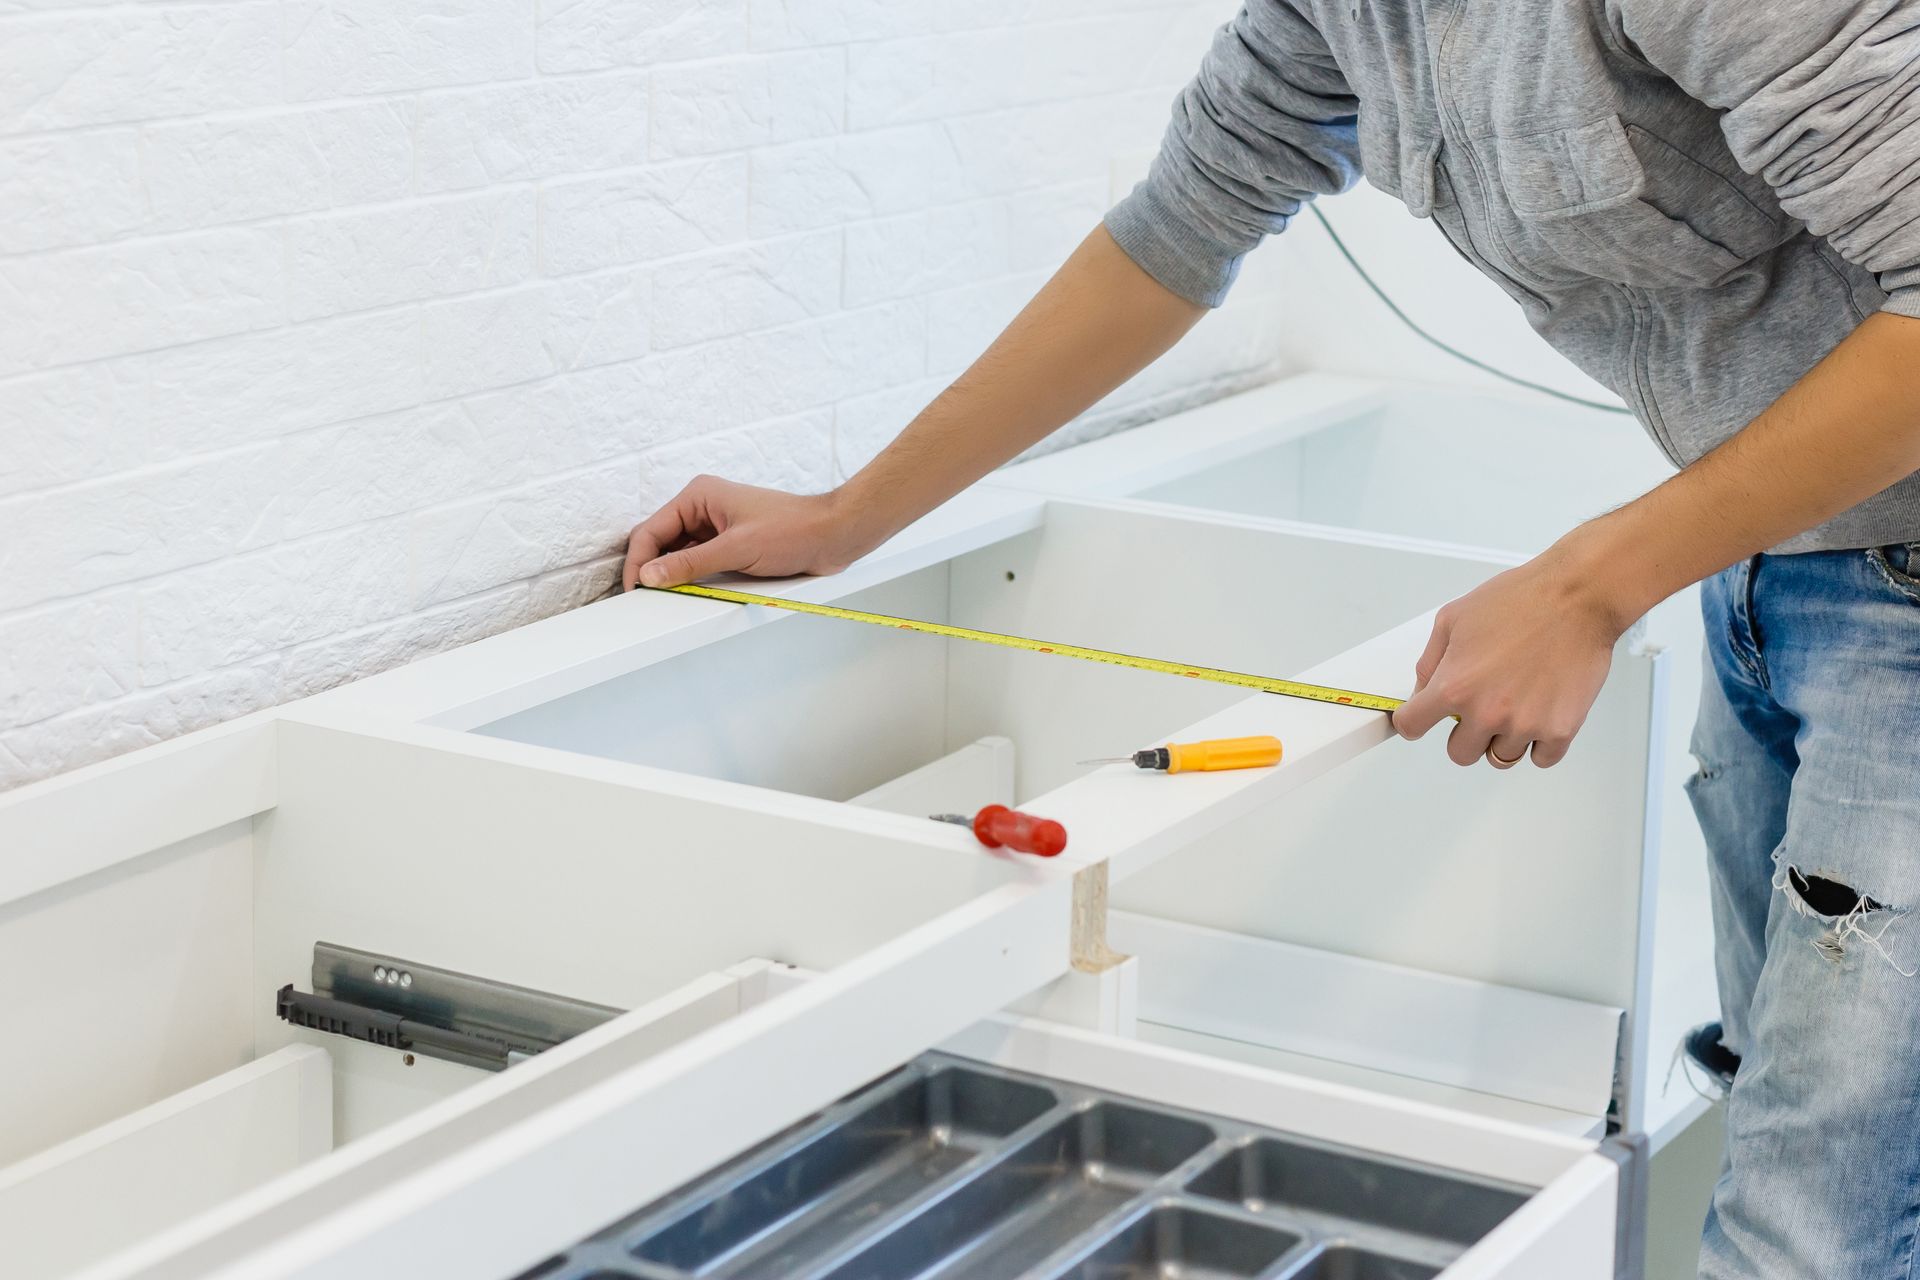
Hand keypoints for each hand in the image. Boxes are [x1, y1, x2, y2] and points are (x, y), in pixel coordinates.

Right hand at [622, 477, 879, 590]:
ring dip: (671, 574)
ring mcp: (716, 526)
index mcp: (698, 496)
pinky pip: (698, 561)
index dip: (638, 562)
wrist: (833, 535)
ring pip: (677, 553)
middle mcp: (703, 508)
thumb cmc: (793, 530)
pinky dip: (690, 577)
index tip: (635, 590)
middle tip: (645, 600)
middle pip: (660, 542)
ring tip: (665, 598)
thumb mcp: (737, 549)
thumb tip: (650, 576)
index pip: (651, 531)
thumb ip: (691, 563)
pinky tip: (689, 592)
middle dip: (651, 569)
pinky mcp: (729, 543)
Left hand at [1391, 538, 1634, 767]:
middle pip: (1460, 753)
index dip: (1413, 722)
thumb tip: (1421, 692)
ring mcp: (1525, 725)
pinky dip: (1538, 743)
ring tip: (1515, 703)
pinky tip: (1539, 714)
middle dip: (1465, 733)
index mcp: (1453, 686)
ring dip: (1503, 738)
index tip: (1421, 719)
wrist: (1576, 596)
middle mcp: (1486, 712)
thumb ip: (1430, 662)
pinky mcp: (1560, 729)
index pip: (1411, 727)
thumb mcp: (1452, 619)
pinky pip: (1541, 758)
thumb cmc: (1519, 600)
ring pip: (1501, 757)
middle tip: (1480, 706)